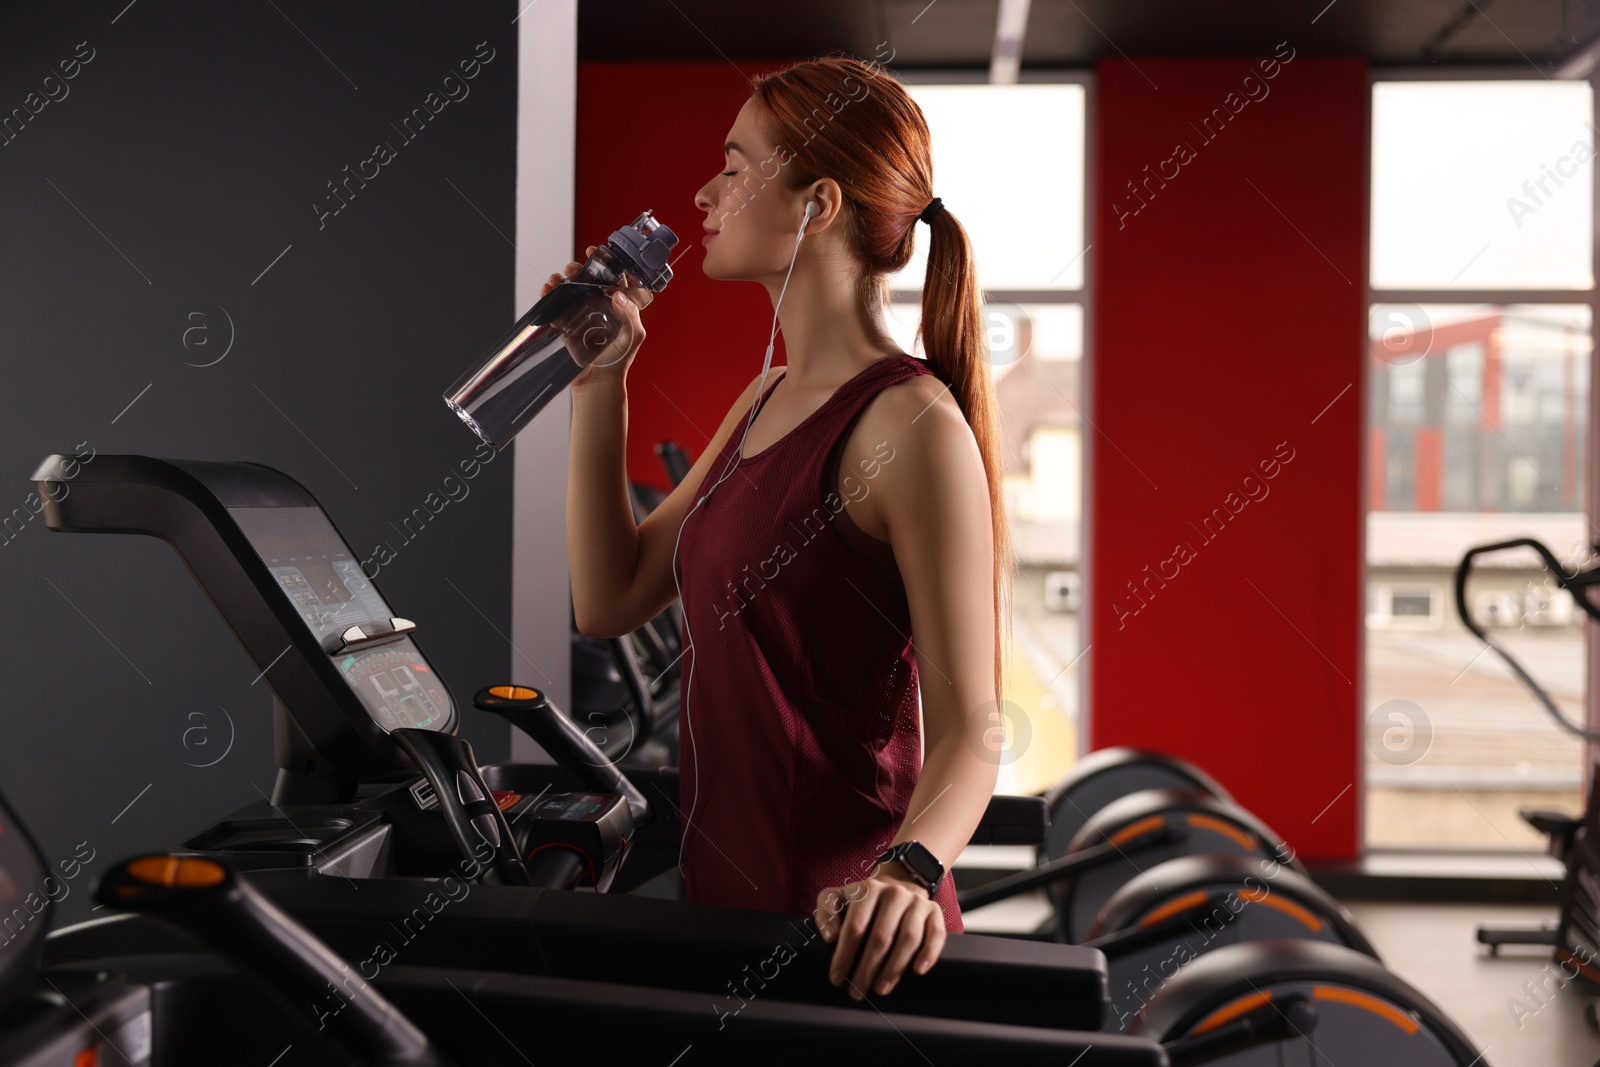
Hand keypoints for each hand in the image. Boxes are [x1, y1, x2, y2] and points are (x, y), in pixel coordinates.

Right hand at [540, 245, 653, 389]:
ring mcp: (582, 314)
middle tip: (574, 268)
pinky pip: (556, 305)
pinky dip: (550, 294)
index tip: (599, 253)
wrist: (598, 383)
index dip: (607, 264)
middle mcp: (600, 307)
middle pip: (588, 280)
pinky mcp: (566, 324)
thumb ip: (631, 315)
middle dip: (579, 269)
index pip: (614, 278)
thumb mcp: (633, 336)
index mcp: (619, 306)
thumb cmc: (619, 361)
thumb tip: (618, 294)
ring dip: (563, 279)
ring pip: (571, 289)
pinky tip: (548, 289)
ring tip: (558, 279)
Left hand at [815, 864, 946, 999]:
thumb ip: (826, 912)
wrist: (896, 887)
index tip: (837, 978)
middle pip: (881, 937)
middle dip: (867, 969)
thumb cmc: (862, 902)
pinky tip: (918, 971)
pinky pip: (936, 934)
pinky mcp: (934, 912)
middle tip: (856, 992)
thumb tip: (831, 937)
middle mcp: (895, 893)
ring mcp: (917, 902)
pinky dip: (929, 953)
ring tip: (880, 989)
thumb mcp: (837, 898)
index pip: (855, 927)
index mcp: (868, 889)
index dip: (845, 956)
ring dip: (894, 968)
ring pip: (908, 939)